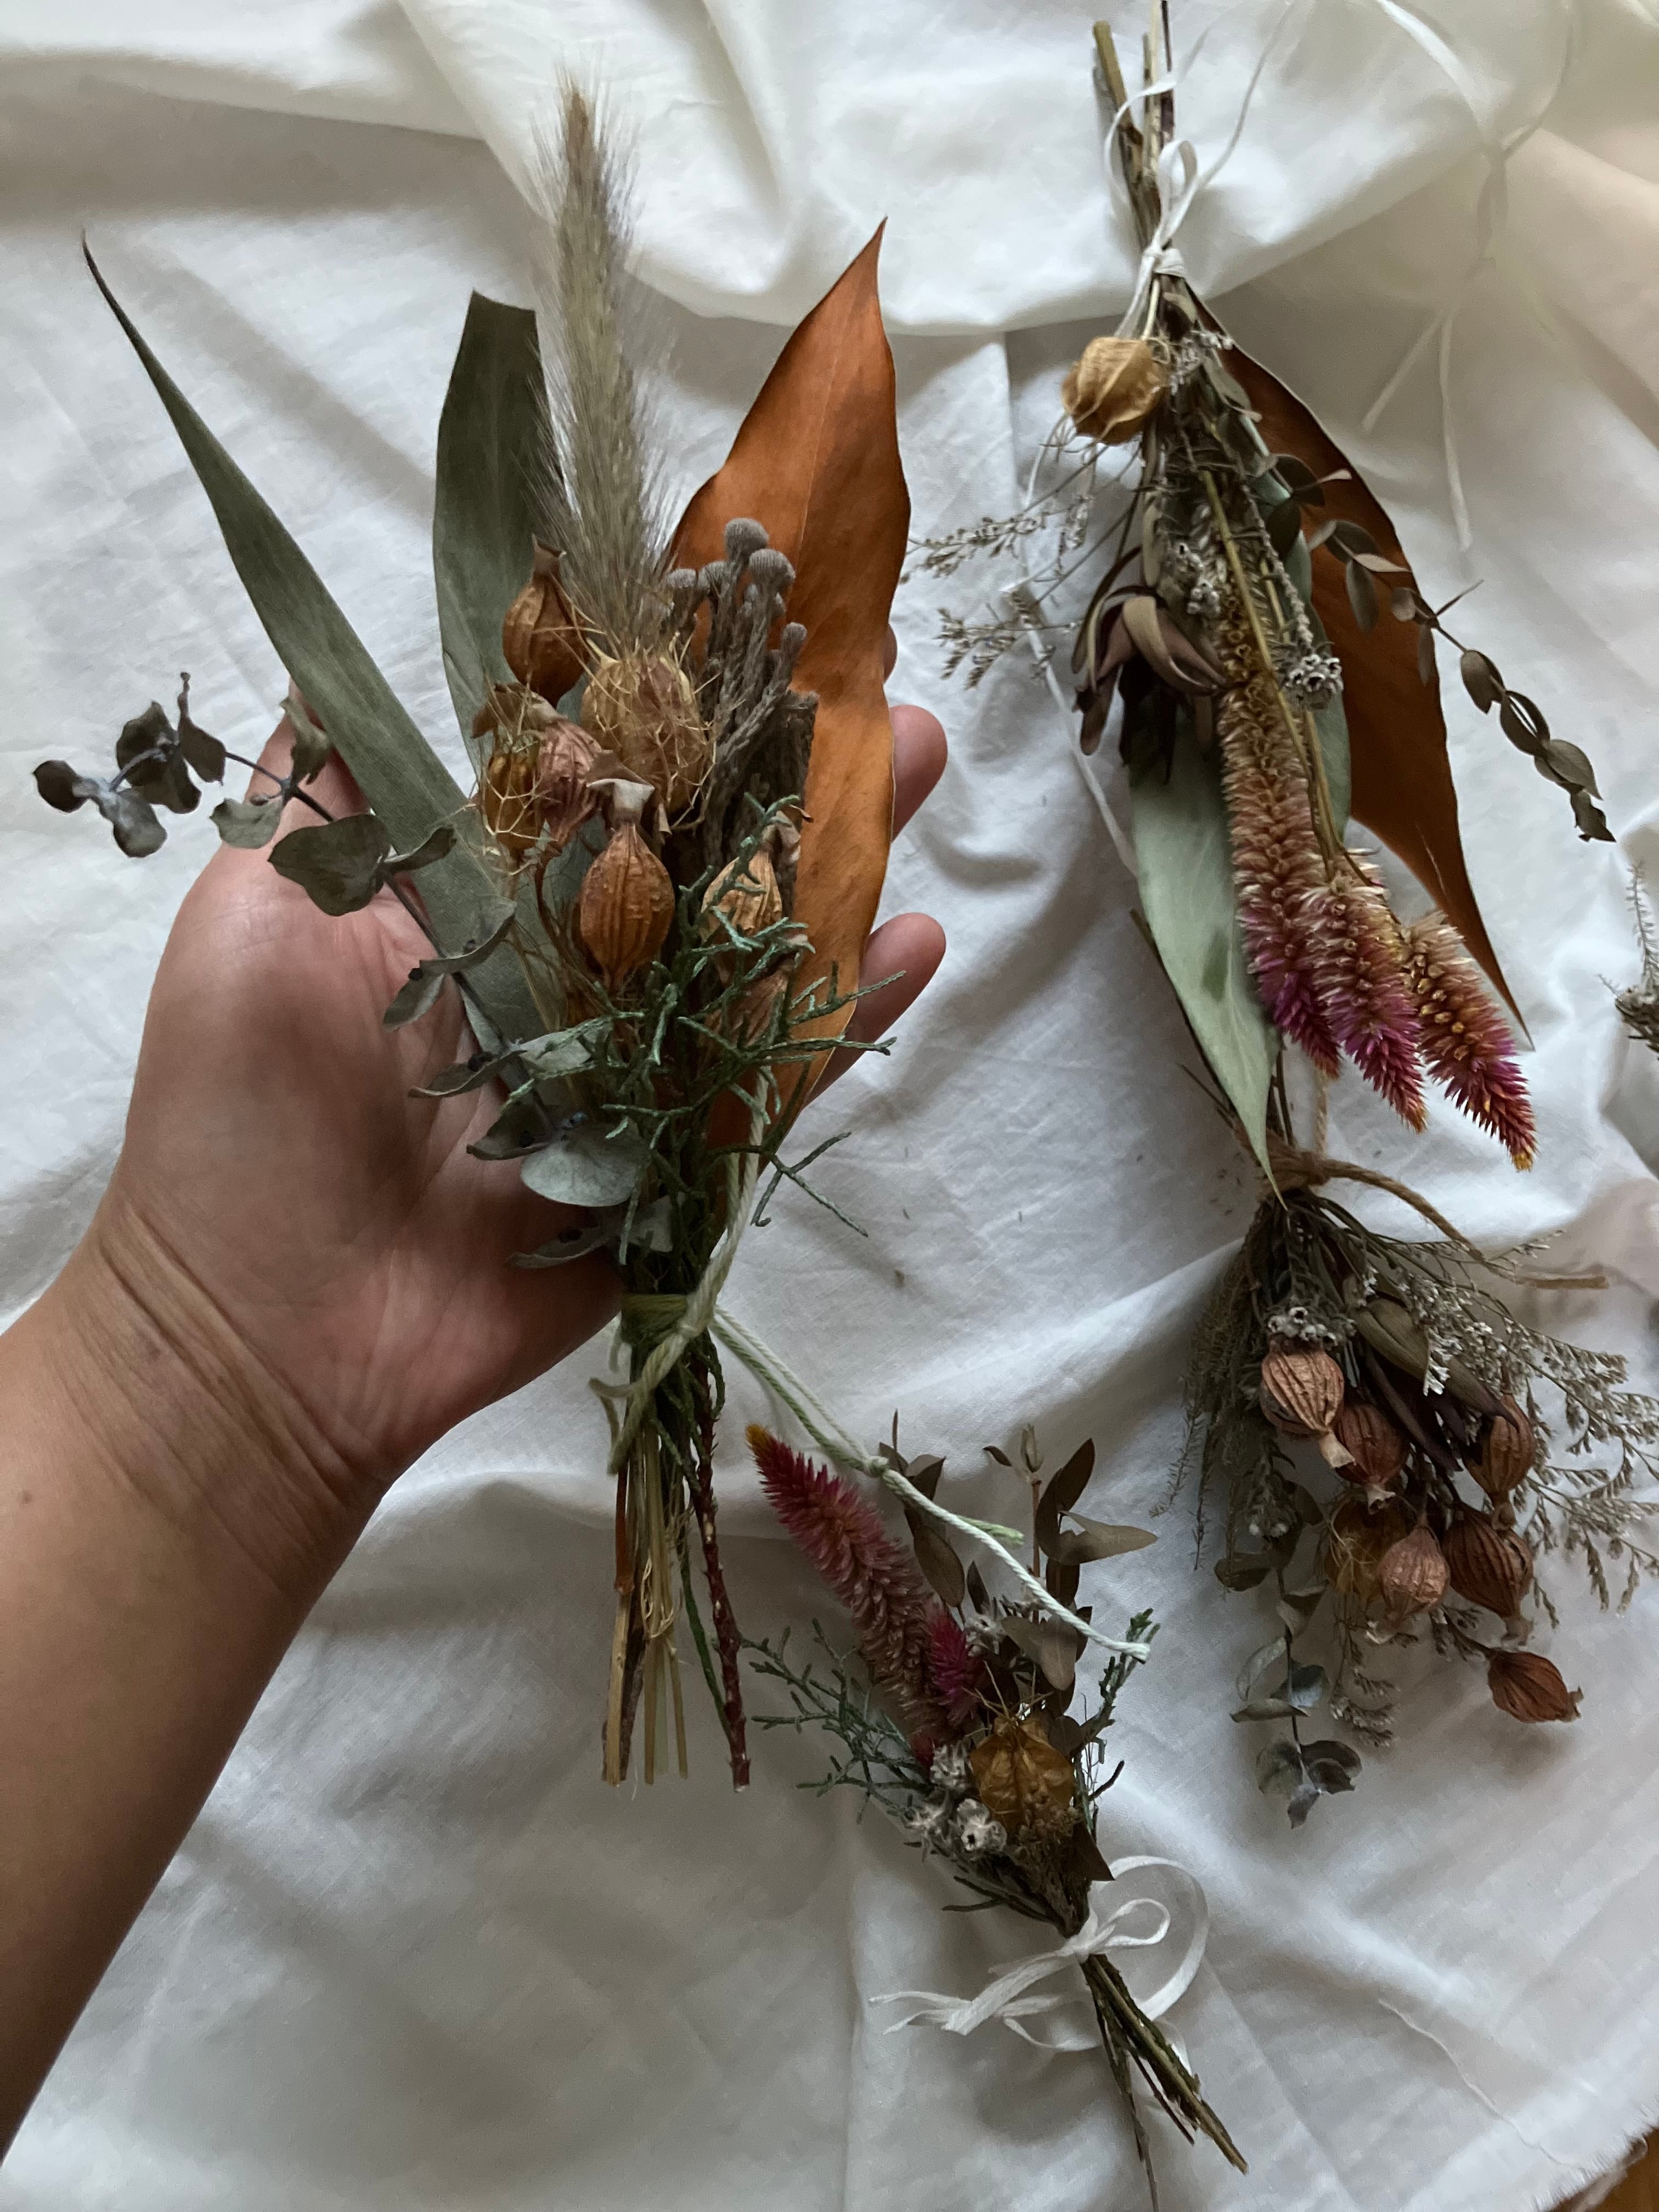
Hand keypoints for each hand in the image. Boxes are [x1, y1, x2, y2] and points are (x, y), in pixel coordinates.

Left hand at [58, 679, 945, 1553]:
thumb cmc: (241, 1116)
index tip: (726, 608)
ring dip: (840, 857)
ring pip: (751, 947)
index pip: (583, 774)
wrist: (270, 1334)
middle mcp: (560, 969)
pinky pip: (775, 1080)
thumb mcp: (251, 918)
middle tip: (867, 678)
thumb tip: (328, 656)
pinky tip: (914, 941)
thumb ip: (315, 800)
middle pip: (692, 846)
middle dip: (777, 761)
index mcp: (468, 901)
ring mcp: (630, 1065)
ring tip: (923, 762)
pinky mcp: (676, 1160)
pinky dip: (847, 1016)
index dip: (654, 698)